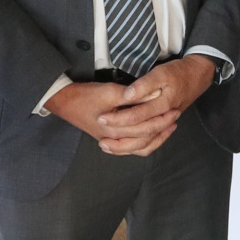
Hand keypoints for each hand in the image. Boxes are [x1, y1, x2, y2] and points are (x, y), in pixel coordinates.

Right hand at [44, 78, 175, 155]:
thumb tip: (154, 94)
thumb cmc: (84, 96)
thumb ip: (132, 95)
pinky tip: (152, 135)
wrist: (63, 102)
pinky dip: (144, 143)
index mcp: (115, 130)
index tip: (174, 108)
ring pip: (139, 148)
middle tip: (176, 115)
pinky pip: (131, 148)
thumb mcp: (108, 91)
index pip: (146, 129)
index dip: (162, 119)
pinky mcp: (109, 139)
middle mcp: (114, 140)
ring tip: (169, 127)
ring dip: (156, 138)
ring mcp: (111, 142)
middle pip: (145, 140)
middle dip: (162, 128)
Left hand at [103, 55, 215, 155]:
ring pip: (147, 142)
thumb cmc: (179, 72)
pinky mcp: (166, 124)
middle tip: (100, 139)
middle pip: (140, 133)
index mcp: (163, 105)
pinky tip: (126, 144)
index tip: (101, 118)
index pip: (136, 116)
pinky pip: (153, 141)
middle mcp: (165, 118)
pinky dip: (139, 145)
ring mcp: (167, 123)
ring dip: (127, 146)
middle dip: (119, 137)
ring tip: (108, 146)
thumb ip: (144, 85)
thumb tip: (128, 96)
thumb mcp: (162, 72)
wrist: (199, 75)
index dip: (118, 118)